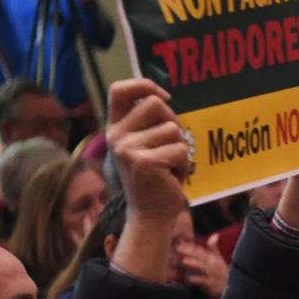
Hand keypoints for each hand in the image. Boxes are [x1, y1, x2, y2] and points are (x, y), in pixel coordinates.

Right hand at [105, 79, 193, 221]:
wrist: (151, 213)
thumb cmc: (155, 175)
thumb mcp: (145, 143)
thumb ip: (148, 121)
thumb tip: (163, 96)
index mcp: (115, 128)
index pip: (119, 90)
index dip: (143, 85)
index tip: (164, 97)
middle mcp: (116, 136)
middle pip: (155, 104)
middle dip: (172, 121)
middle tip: (169, 146)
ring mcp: (127, 149)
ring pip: (173, 129)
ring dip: (179, 148)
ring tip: (167, 165)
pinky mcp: (144, 162)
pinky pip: (180, 149)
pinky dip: (183, 164)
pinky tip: (171, 176)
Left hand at [174, 238, 228, 298]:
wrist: (232, 290)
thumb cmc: (222, 274)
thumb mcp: (219, 260)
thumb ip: (214, 248)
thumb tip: (215, 235)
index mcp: (213, 258)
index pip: (201, 250)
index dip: (191, 246)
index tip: (179, 243)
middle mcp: (214, 265)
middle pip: (201, 256)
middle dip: (190, 252)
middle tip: (178, 248)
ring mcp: (214, 275)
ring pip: (203, 268)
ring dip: (194, 263)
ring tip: (183, 260)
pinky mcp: (214, 286)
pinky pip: (205, 282)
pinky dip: (198, 280)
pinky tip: (189, 279)